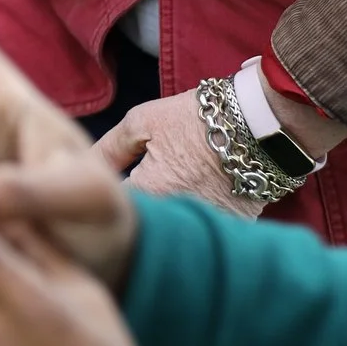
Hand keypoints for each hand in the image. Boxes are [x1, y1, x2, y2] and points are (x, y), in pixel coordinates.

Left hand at [94, 89, 262, 217]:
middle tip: (146, 182)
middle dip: (139, 207)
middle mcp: (180, 218)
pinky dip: (200, 214)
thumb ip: (108, 150)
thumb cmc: (198, 118)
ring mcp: (210, 225)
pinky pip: (207, 226)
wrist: (264, 122)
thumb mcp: (142, 122)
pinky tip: (202, 192)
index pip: (114, 208)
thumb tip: (83, 167)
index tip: (112, 182)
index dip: (109, 195)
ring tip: (180, 182)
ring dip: (170, 214)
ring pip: (176, 227)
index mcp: (150, 194)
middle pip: (146, 221)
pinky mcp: (237, 226)